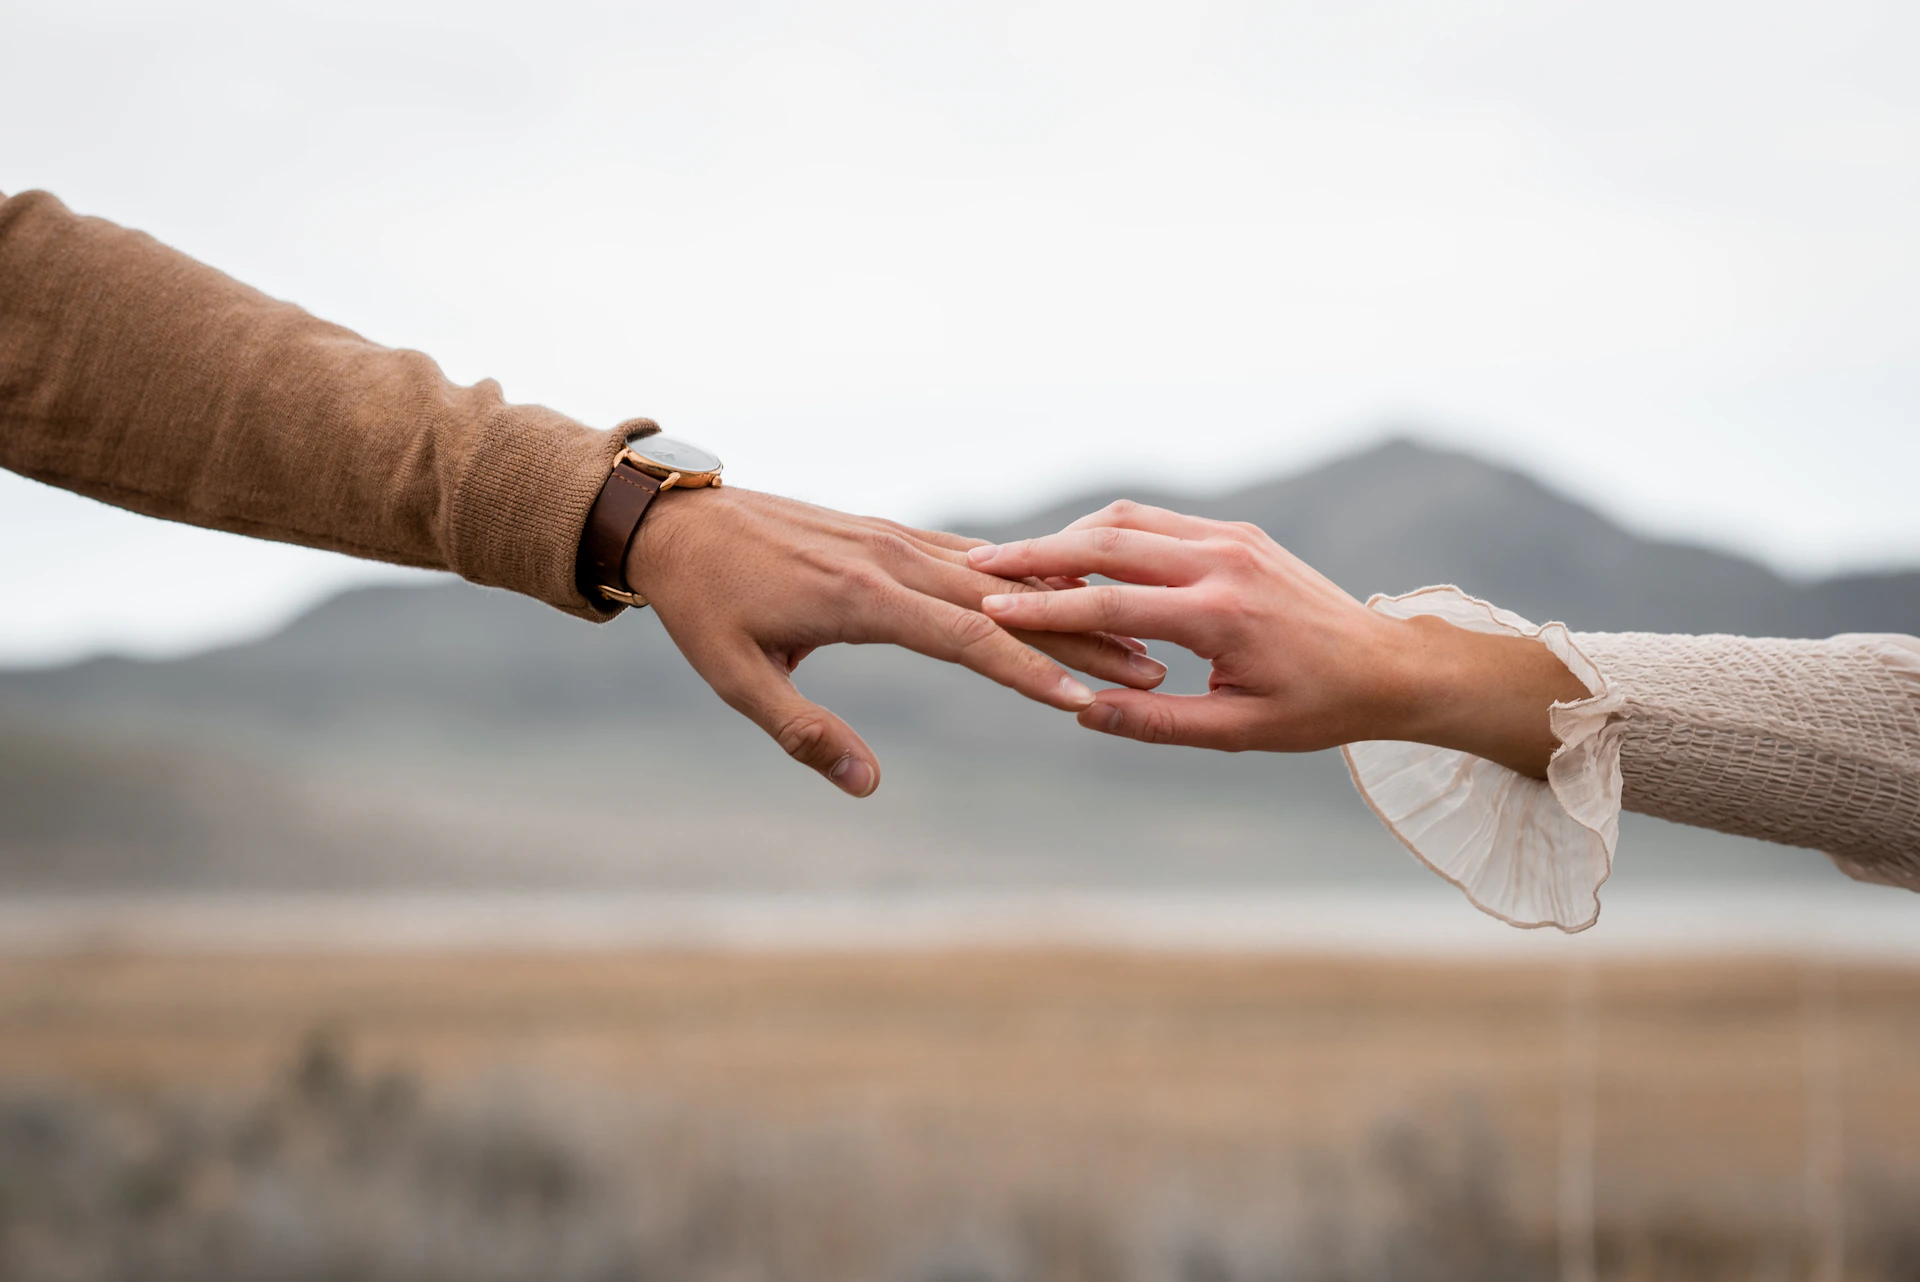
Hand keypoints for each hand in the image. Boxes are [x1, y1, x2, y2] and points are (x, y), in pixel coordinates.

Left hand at [625, 488, 1167, 795]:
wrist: (677, 522)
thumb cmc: (703, 604)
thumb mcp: (736, 678)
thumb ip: (803, 733)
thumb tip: (867, 785)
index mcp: (862, 598)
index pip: (967, 640)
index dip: (1030, 674)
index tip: (1087, 700)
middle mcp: (893, 558)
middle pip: (1006, 604)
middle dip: (1080, 637)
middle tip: (1149, 666)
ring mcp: (898, 539)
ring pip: (1001, 576)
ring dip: (1065, 605)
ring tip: (1129, 635)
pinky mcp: (894, 534)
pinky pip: (975, 558)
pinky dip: (1027, 579)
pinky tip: (1067, 595)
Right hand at [966, 501, 1587, 776]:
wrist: (1388, 665)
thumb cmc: (1317, 709)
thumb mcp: (1238, 733)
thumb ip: (1155, 722)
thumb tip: (1078, 711)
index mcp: (1222, 614)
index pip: (1110, 603)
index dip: (1043, 608)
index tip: (987, 610)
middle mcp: (1224, 560)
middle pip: (1107, 541)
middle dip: (1037, 552)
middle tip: (978, 564)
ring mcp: (1231, 537)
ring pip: (1128, 520)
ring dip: (1067, 535)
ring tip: (1015, 559)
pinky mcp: (1236, 533)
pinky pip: (1156, 522)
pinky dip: (1107, 533)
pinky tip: (1074, 554)